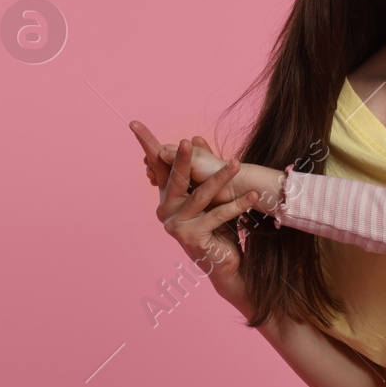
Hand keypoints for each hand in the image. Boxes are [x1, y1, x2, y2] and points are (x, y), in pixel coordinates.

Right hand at [132, 124, 257, 313]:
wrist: (224, 263)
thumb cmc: (217, 227)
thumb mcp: (209, 195)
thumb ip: (202, 168)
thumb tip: (195, 137)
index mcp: (167, 197)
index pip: (157, 166)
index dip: (146, 144)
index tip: (134, 123)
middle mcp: (165, 211)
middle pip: (175, 178)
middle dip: (183, 159)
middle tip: (188, 141)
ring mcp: (176, 225)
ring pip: (200, 196)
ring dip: (221, 178)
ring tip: (237, 164)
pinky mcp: (191, 237)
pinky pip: (217, 215)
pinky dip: (237, 205)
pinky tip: (252, 196)